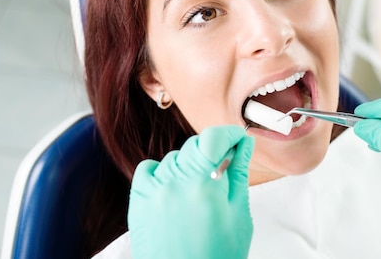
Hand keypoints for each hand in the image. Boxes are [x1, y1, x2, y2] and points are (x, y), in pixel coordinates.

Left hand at [128, 125, 254, 258]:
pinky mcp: (139, 200)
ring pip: (175, 157)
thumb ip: (239, 174)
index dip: (229, 134)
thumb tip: (242, 145)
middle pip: (195, 145)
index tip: (237, 139)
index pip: (213, 138)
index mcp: (204, 185)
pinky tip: (175, 190)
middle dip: (212, 153)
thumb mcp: (238, 217)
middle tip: (223, 173)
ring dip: (190, 166)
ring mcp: (153, 191)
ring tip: (200, 193)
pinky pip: (150, 169)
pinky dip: (163, 173)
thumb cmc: (216, 258)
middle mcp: (174, 182)